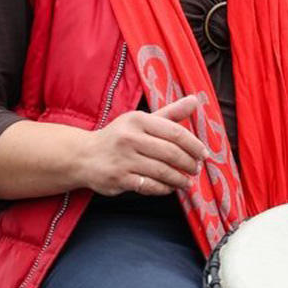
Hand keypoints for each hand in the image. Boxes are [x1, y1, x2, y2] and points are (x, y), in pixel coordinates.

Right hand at [80, 95, 208, 195]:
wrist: (83, 156)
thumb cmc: (120, 137)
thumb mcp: (142, 120)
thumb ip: (171, 113)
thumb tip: (196, 99)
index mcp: (138, 120)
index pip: (175, 132)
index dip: (193, 145)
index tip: (203, 154)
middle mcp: (130, 138)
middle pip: (170, 153)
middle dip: (188, 163)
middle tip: (196, 169)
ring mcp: (123, 159)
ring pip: (162, 171)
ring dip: (179, 178)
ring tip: (187, 181)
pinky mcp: (118, 179)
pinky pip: (149, 186)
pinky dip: (164, 188)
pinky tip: (169, 187)